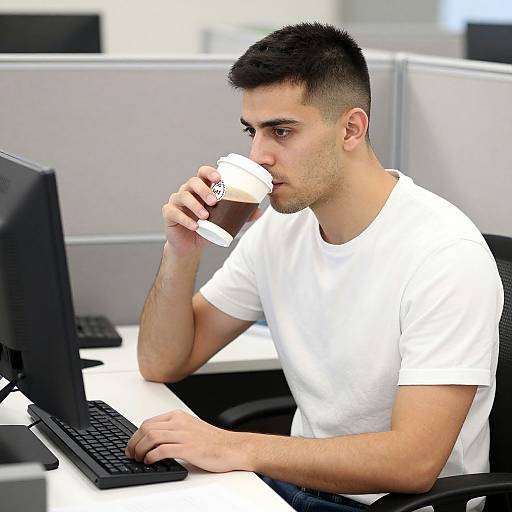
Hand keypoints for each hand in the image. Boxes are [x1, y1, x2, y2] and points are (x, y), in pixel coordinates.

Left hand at [125, 409, 248, 472]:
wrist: (232, 447)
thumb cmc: (213, 441)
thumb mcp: (190, 429)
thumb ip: (172, 432)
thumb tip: (152, 443)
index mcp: (178, 416)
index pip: (149, 422)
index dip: (135, 436)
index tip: (132, 446)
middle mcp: (179, 422)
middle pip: (146, 428)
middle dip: (134, 443)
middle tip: (131, 454)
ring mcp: (184, 434)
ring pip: (151, 437)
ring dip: (140, 450)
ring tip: (138, 459)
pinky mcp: (188, 448)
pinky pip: (163, 449)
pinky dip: (152, 456)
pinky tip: (150, 461)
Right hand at [162, 166, 262, 255]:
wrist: (191, 245)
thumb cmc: (207, 228)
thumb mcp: (224, 221)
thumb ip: (240, 215)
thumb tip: (259, 211)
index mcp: (201, 188)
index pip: (203, 173)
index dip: (209, 172)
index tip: (219, 178)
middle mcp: (188, 191)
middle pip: (193, 182)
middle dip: (204, 189)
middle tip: (214, 201)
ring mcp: (177, 201)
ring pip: (183, 196)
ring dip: (196, 205)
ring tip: (206, 216)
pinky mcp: (169, 213)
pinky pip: (174, 212)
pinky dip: (185, 219)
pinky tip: (194, 226)